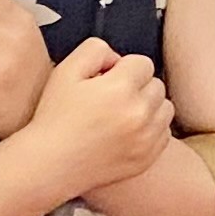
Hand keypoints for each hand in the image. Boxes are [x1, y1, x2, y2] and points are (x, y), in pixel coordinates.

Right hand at [23, 35, 175, 198]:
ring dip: (149, 106)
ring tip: (121, 115)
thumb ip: (95, 50)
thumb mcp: (66, 70)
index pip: (143, 63)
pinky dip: (151, 129)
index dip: (123, 68)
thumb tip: (117, 59)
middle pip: (156, 85)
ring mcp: (146, 138)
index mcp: (121, 88)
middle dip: (137, 86)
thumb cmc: (54, 116)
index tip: (106, 80)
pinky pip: (164, 133)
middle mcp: (139, 113)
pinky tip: (127, 132)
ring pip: (165, 108)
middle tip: (110, 99)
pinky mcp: (147, 158)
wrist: (49, 164)